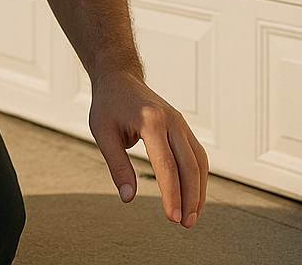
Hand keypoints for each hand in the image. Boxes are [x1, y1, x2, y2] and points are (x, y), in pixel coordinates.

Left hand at [89, 67, 207, 226]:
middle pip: (189, 165)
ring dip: (198, 191)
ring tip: (191, 216)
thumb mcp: (103, 133)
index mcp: (151, 121)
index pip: (167, 165)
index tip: (172, 217)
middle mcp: (171, 121)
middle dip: (190, 197)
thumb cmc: (109, 104)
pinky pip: (197, 155)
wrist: (120, 78)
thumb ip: (117, 166)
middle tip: (184, 223)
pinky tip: (193, 196)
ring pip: (198, 162)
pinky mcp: (183, 128)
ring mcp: (181, 123)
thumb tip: (128, 197)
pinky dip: (198, 178)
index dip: (172, 194)